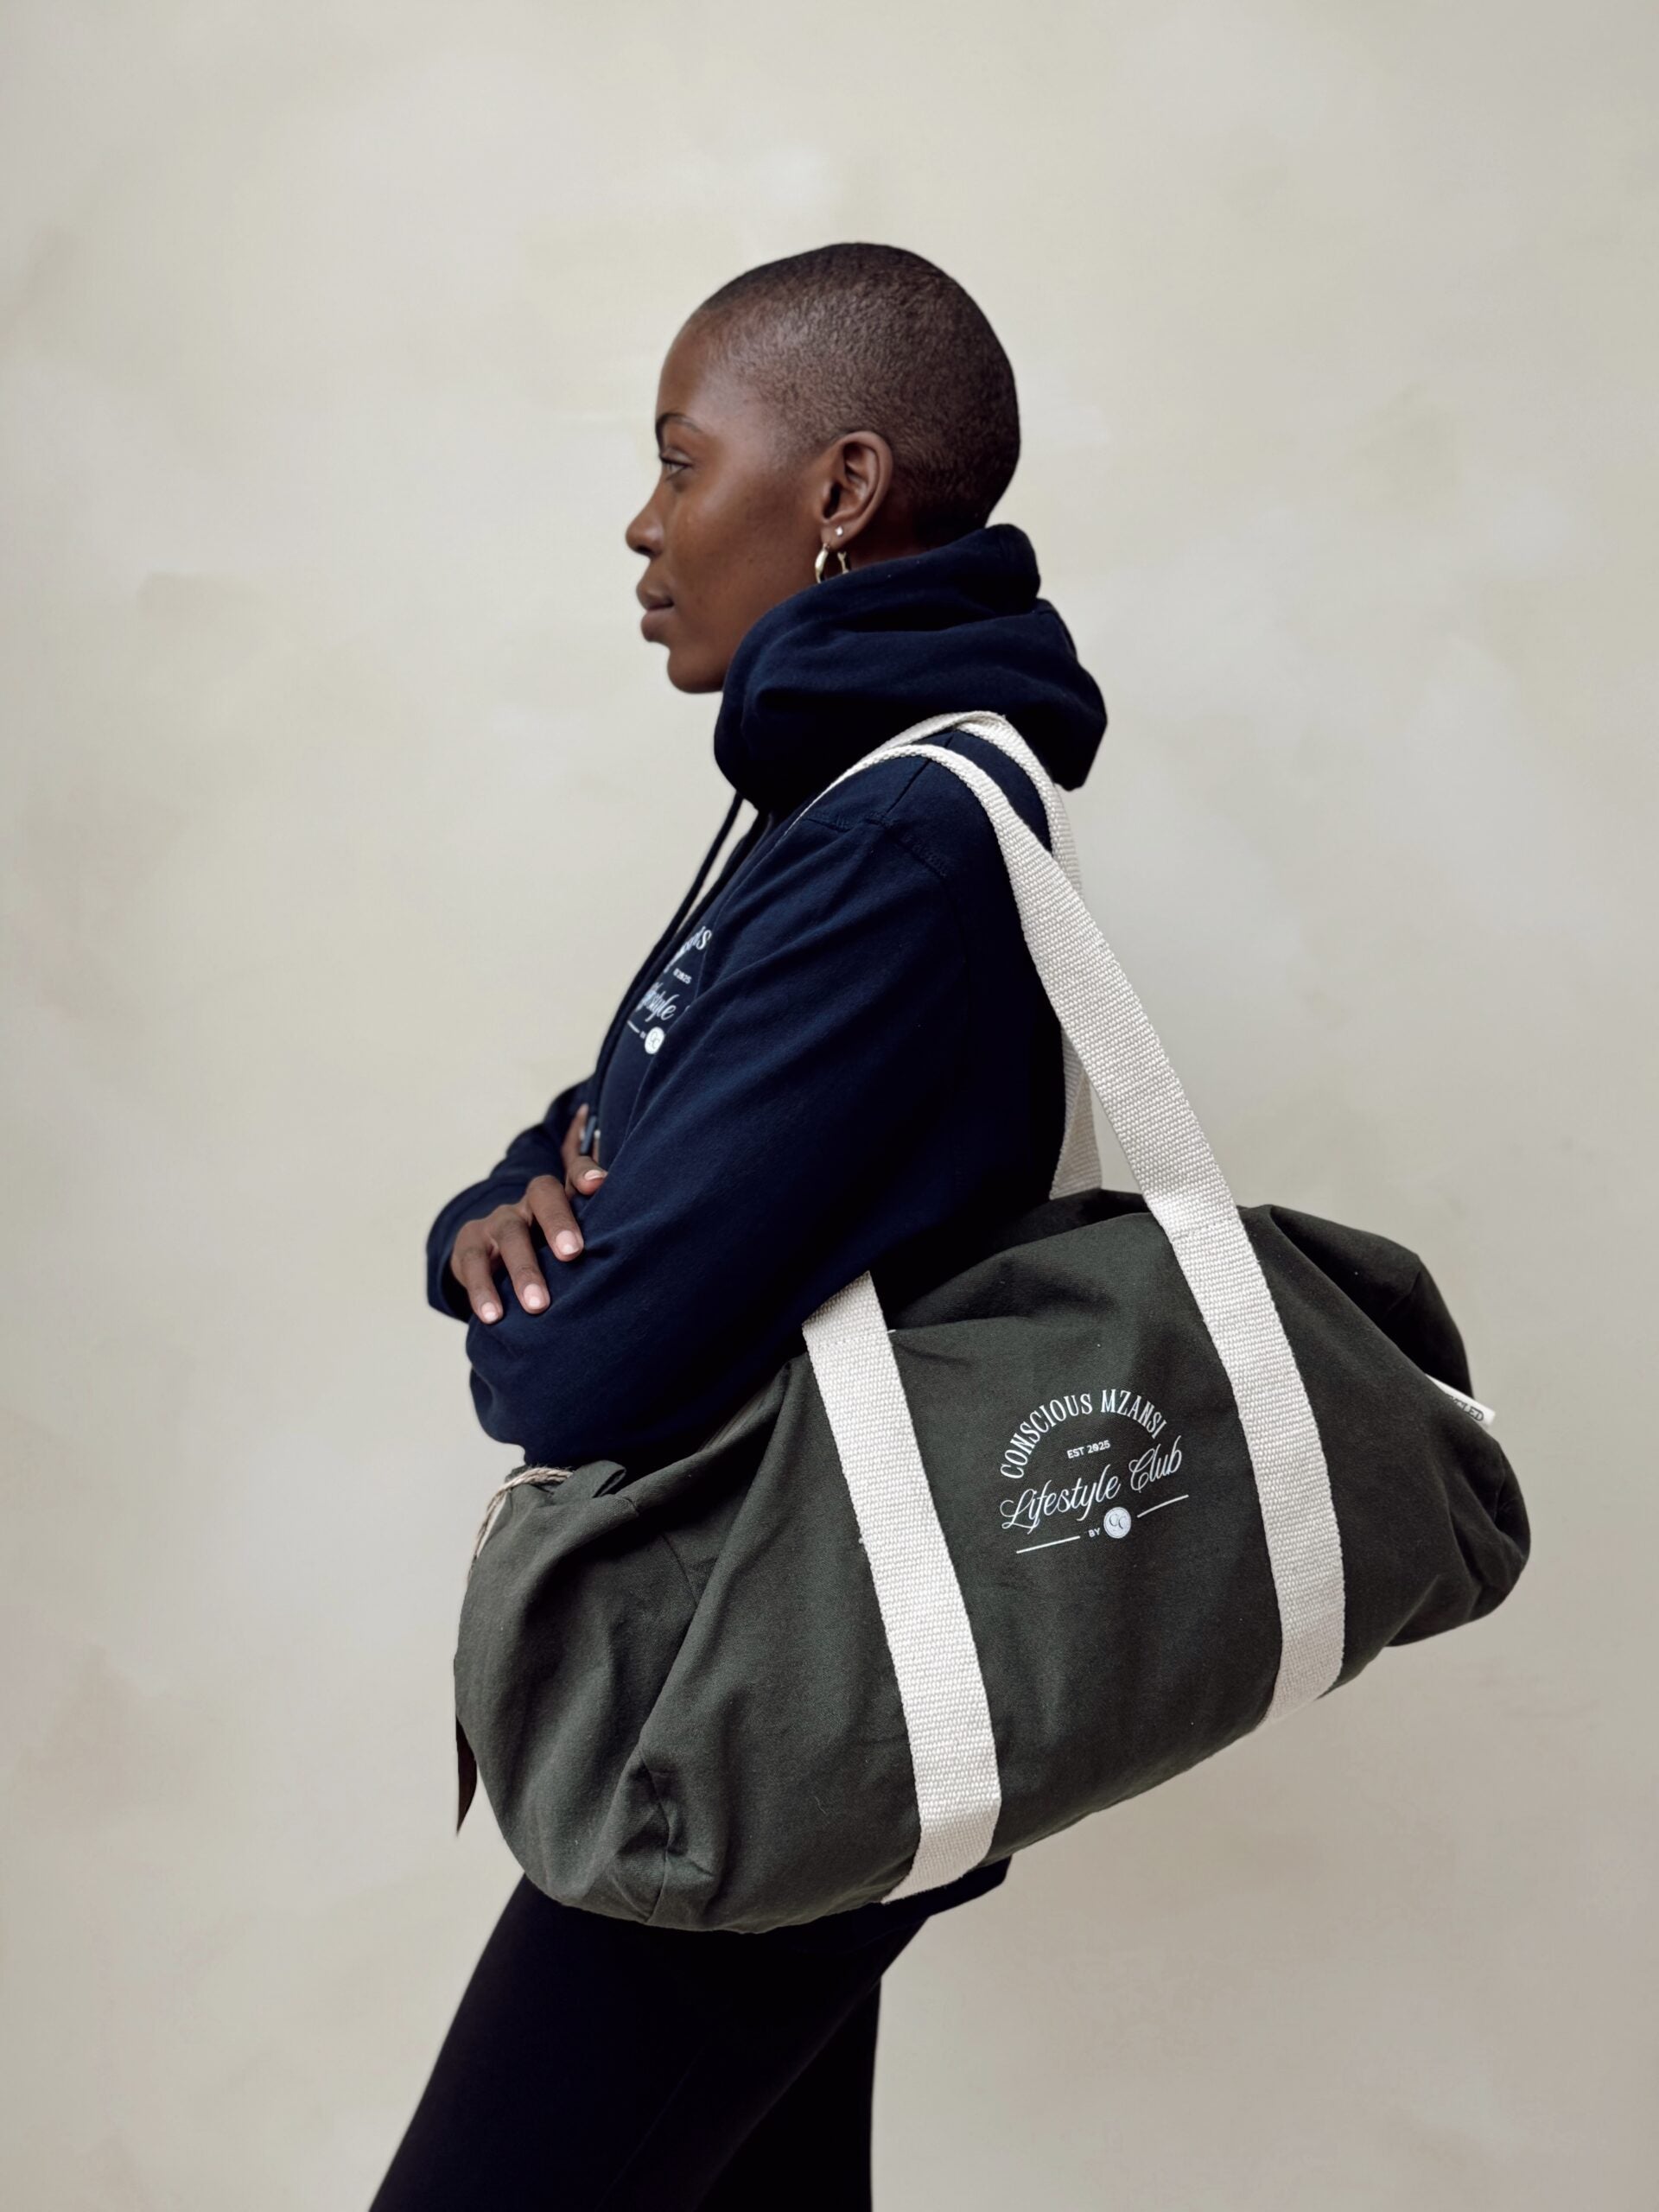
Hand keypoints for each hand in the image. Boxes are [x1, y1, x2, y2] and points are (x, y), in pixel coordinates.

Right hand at [448, 1104, 606, 1322]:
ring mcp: (498, 1222)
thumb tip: (663, 1260)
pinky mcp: (469, 1246)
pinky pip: (472, 1263)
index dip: (586, 1174)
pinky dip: (482, 1290)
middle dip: (558, 1223)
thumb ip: (610, 1242)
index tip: (600, 1185)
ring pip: (509, 1234)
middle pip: (543, 1197)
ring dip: (523, 1270)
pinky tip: (492, 1316)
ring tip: (538, 1306)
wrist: (492, 1262)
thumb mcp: (578, 1245)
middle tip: (573, 1254)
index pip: (574, 1174)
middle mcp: (530, 1204)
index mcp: (562, 1198)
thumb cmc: (552, 1257)